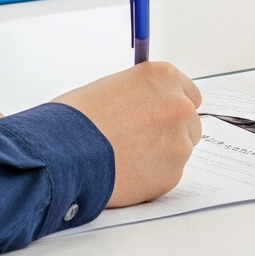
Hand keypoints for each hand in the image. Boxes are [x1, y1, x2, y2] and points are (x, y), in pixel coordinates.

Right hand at [55, 63, 201, 206]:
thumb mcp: (111, 87)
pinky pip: (168, 175)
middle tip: (143, 141)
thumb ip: (139, 95)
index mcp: (164, 78)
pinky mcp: (172, 175)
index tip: (160, 116)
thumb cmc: (77, 118)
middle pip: (189, 122)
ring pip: (180, 151)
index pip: (188, 92)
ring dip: (161, 155)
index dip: (171, 106)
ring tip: (127, 159)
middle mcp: (178, 106)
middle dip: (171, 132)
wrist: (64, 152)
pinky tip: (126, 173)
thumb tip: (145, 107)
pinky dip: (152, 177)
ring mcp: (179, 142)